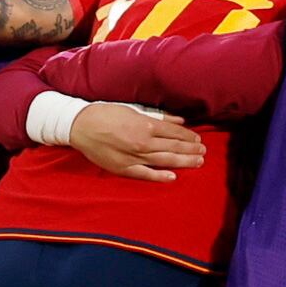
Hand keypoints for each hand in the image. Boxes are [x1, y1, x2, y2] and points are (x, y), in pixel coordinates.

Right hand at [70, 101, 205, 180]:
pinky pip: (146, 174)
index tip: (198, 139)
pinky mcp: (124, 168)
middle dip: (191, 149)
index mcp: (146, 125)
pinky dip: (160, 176)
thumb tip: (179, 119)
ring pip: (165, 160)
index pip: (174, 132)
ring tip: (198, 162)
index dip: (188, 136)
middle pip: (174, 147)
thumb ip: (158, 116)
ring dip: (183, 161)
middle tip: (204, 152)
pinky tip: (173, 177)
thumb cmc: (107, 114)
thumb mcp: (134, 110)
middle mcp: (143, 142)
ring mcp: (135, 156)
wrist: (81, 126)